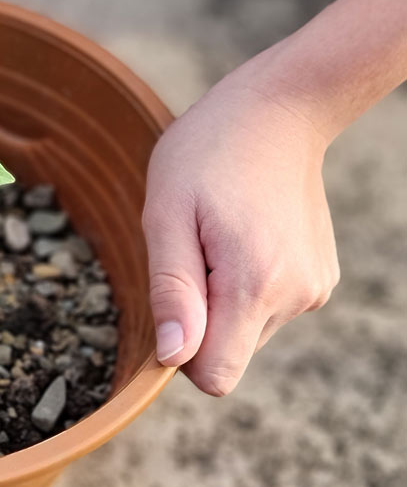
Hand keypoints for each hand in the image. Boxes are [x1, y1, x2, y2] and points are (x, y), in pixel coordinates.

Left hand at [143, 70, 339, 395]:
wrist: (278, 110)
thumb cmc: (207, 154)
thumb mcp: (167, 214)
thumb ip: (172, 291)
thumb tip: (173, 358)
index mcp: (255, 284)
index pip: (214, 375)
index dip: (179, 349)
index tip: (170, 298)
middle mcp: (296, 297)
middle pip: (227, 352)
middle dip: (198, 314)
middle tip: (193, 247)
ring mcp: (314, 289)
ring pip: (245, 331)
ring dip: (219, 296)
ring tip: (217, 234)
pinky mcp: (319, 279)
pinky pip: (265, 308)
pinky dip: (243, 284)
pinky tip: (241, 234)